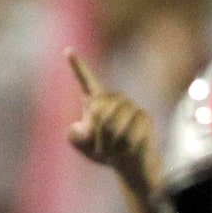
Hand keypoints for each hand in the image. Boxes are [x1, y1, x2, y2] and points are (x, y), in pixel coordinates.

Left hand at [64, 51, 160, 194]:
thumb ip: (74, 138)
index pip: (86, 80)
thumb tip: (80, 127)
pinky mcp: (144, 116)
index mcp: (96, 100)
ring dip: (109, 143)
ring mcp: (130, 105)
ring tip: (113, 150)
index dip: (77, 66)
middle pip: (98, 109)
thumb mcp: (83, 147)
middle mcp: (114, 98)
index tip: (67, 50)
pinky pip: (128, 132)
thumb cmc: (104, 152)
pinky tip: (127, 150)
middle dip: (97, 134)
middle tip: (102, 147)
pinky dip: (123, 147)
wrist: (130, 163)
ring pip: (113, 123)